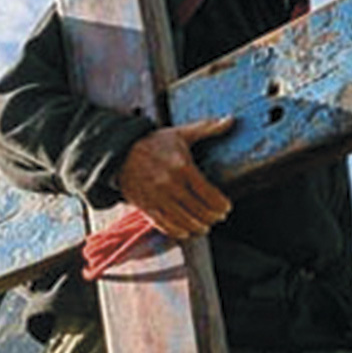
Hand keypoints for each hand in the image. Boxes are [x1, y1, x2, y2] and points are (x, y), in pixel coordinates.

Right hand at [116, 118, 233, 239]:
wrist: (119, 154)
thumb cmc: (153, 143)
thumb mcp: (180, 133)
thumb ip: (207, 128)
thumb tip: (231, 120)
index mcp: (182, 167)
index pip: (209, 195)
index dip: (221, 205)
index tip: (227, 207)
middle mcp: (171, 186)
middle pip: (200, 212)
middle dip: (213, 217)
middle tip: (219, 217)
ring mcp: (158, 199)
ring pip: (185, 222)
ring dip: (199, 227)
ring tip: (205, 226)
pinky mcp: (147, 208)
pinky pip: (166, 226)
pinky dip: (179, 232)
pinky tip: (187, 231)